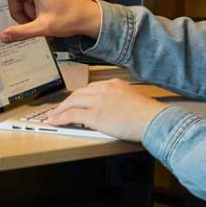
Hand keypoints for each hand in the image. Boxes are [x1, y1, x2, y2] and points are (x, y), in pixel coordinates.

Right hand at [0, 0, 101, 41]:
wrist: (89, 18)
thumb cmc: (72, 18)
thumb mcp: (44, 28)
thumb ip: (21, 32)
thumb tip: (4, 36)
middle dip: (19, 10)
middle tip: (30, 22)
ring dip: (27, 10)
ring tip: (40, 20)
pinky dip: (33, 8)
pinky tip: (43, 16)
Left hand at [46, 79, 166, 141]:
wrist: (152, 119)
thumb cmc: (148, 114)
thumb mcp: (133, 99)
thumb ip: (120, 100)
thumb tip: (114, 109)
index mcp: (114, 84)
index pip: (91, 88)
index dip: (79, 96)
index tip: (74, 101)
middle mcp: (104, 89)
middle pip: (78, 93)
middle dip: (67, 102)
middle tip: (59, 109)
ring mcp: (98, 101)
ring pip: (72, 102)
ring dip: (60, 110)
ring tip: (53, 116)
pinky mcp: (94, 115)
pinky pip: (71, 115)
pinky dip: (61, 118)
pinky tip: (55, 122)